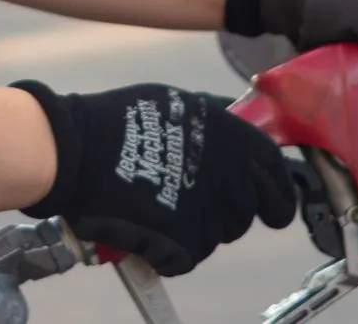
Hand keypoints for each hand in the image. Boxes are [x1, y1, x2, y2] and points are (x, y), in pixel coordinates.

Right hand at [9, 79, 295, 276]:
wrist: (77, 151)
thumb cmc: (117, 120)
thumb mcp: (176, 103)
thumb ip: (214, 121)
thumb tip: (234, 127)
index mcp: (231, 137)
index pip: (275, 171)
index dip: (279, 191)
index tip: (276, 205)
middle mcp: (227, 175)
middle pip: (248, 209)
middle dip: (231, 212)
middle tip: (201, 205)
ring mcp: (208, 212)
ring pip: (219, 233)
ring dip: (200, 227)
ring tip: (164, 209)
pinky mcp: (185, 242)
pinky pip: (189, 254)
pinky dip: (172, 248)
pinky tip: (149, 227)